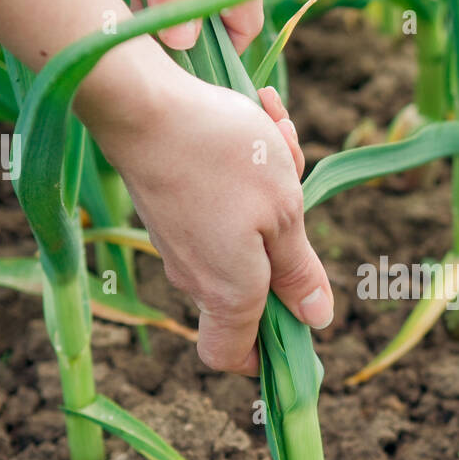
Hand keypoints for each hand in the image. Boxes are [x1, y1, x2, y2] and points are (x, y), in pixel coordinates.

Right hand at [81, 56, 328, 375]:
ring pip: (243, 230)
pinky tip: (257, 117)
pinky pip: (221, 200)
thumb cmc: (222, 159)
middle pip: (251, 285)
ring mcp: (177, 240)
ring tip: (277, 136)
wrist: (143, 103)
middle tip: (299, 186)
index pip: (232, 357)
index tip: (297, 326)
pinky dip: (244, 166)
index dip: (265, 355)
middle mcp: (195, 276)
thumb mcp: (284, 213)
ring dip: (273, 187)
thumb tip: (315, 319)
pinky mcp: (168, 206)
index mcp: (228, 293)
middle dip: (288, 239)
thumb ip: (299, 272)